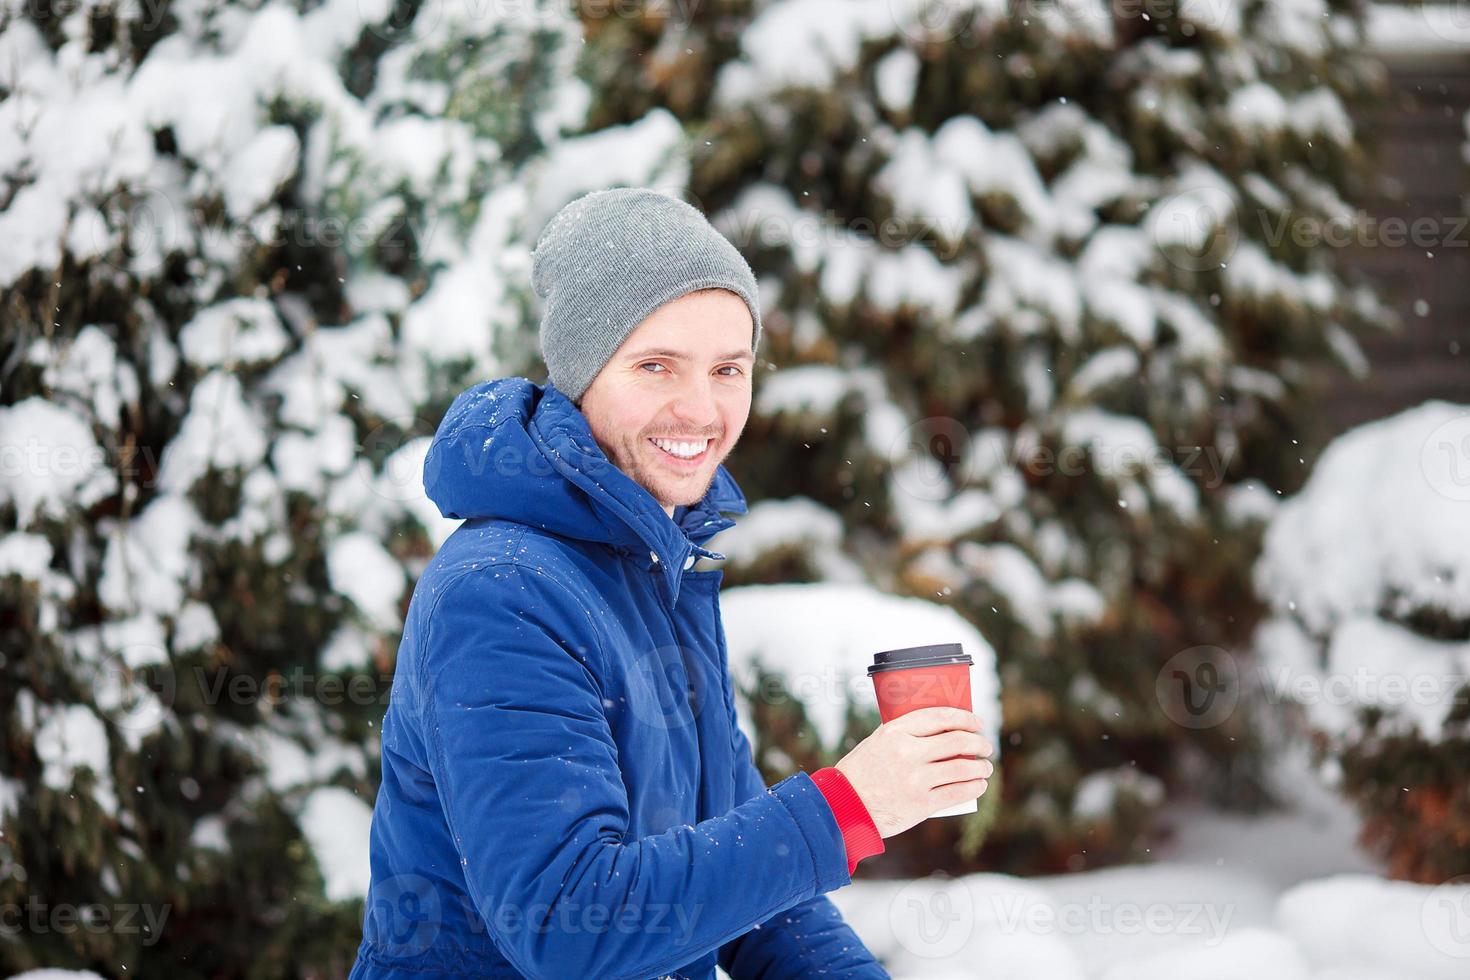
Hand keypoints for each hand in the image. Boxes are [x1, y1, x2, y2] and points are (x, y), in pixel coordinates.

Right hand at [833, 706, 993, 838]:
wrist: (844, 806)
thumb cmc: (862, 772)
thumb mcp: (877, 742)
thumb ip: (904, 734)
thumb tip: (942, 728)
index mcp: (895, 731)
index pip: (941, 717)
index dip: (965, 718)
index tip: (976, 723)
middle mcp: (907, 752)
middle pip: (958, 741)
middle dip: (979, 743)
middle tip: (985, 747)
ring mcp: (915, 779)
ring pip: (963, 768)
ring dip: (981, 767)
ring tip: (985, 767)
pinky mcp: (921, 804)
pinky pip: (958, 792)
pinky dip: (975, 787)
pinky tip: (979, 784)